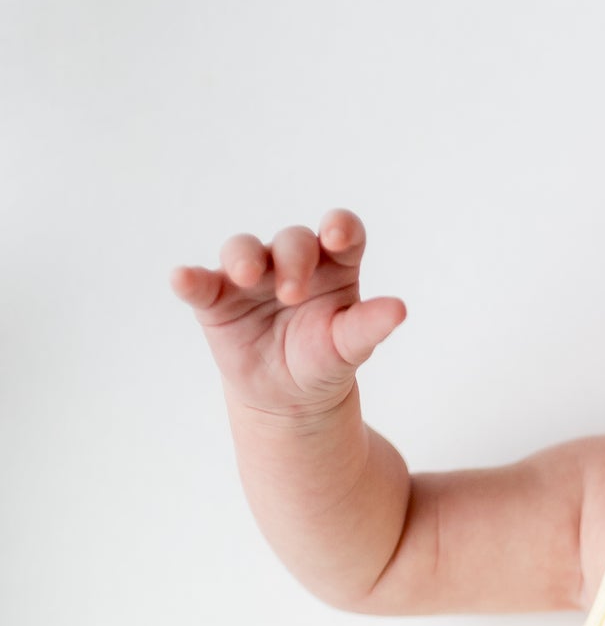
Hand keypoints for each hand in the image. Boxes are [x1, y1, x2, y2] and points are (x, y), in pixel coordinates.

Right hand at [167, 210, 405, 418]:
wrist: (290, 399)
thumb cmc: (325, 360)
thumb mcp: (349, 347)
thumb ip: (369, 327)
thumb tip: (400, 310)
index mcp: (334, 265)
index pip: (342, 231)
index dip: (339, 226)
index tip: (336, 237)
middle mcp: (292, 261)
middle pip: (292, 241)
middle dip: (293, 259)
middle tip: (292, 293)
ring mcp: (251, 276)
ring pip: (243, 248)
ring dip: (243, 257)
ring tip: (247, 276)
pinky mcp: (216, 297)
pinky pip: (200, 283)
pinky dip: (190, 279)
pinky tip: (182, 279)